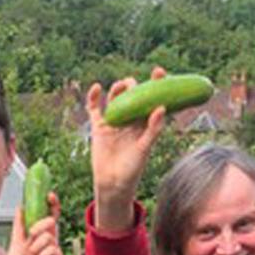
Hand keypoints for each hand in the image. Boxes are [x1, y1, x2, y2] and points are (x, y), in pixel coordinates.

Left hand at [5, 193, 64, 254]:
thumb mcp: (15, 241)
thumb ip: (19, 224)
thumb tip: (20, 207)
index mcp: (39, 236)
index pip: (49, 216)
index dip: (51, 205)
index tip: (49, 195)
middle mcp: (49, 241)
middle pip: (50, 222)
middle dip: (38, 226)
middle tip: (31, 236)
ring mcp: (55, 251)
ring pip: (48, 236)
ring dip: (36, 246)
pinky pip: (52, 249)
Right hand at [87, 67, 167, 207]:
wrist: (113, 182)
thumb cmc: (133, 168)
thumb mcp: (145, 148)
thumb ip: (153, 129)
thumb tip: (161, 107)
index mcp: (145, 122)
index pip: (152, 98)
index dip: (156, 84)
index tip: (159, 71)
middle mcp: (130, 119)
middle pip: (133, 95)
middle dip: (135, 85)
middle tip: (135, 85)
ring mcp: (114, 121)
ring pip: (115, 98)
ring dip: (118, 89)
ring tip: (121, 88)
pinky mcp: (99, 126)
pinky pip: (95, 108)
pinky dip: (94, 97)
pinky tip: (96, 88)